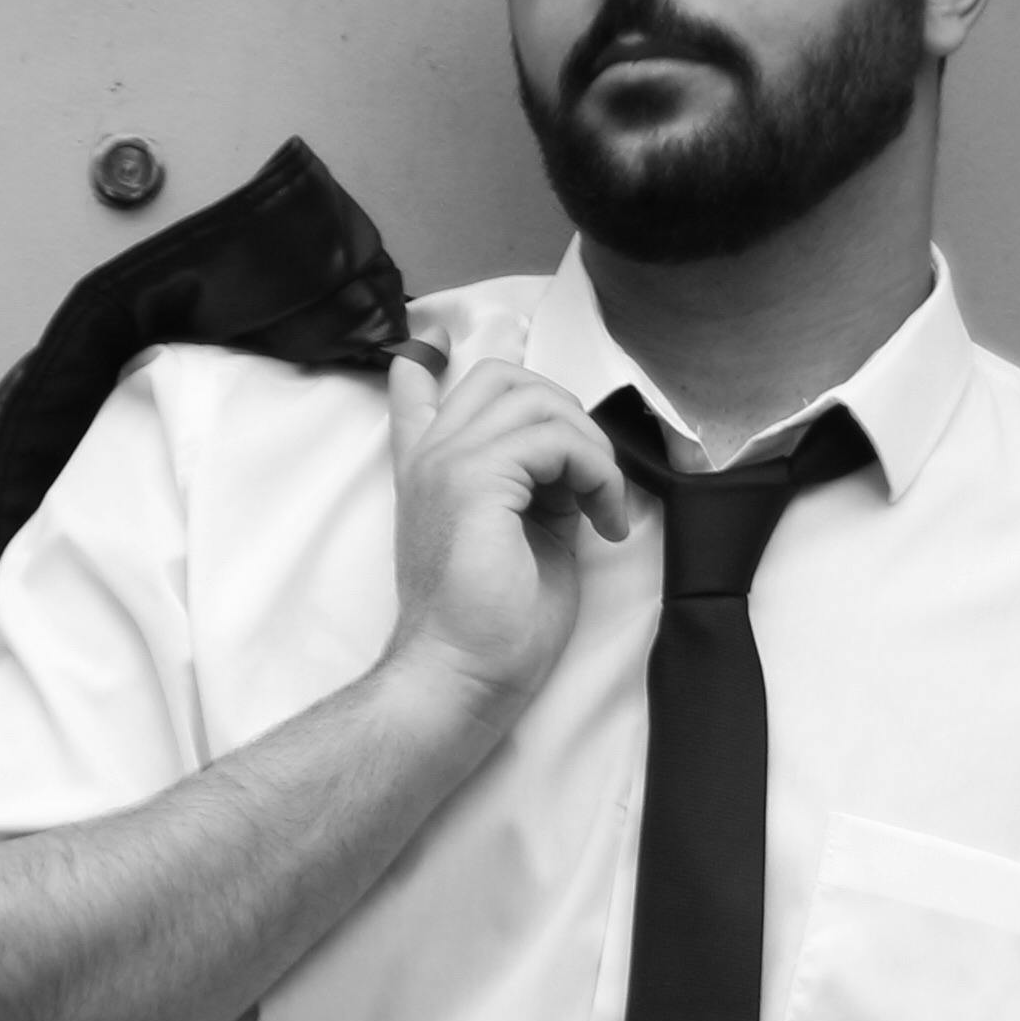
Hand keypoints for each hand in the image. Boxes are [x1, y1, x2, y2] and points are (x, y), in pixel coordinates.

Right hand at [384, 344, 631, 726]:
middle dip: (566, 412)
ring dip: (591, 448)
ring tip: (604, 505)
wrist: (461, 679)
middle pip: (503, 377)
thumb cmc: (491, 631)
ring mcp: (447, 463)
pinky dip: (597, 472)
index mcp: (430, 473)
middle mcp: (430, 459)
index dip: (436, 357)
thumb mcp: (523, 536)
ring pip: (537, 401)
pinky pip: (556, 440)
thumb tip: (572, 457)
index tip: (446, 341)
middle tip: (592, 475)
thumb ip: (535, 485)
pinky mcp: (475, 481)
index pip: (415, 387)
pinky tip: (604, 518)